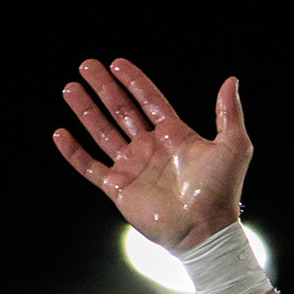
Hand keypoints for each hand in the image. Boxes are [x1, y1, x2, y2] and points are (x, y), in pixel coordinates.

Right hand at [53, 60, 250, 252]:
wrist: (204, 231)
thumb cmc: (221, 192)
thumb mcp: (233, 147)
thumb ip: (229, 113)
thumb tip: (231, 81)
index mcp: (175, 137)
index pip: (150, 101)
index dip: (134, 81)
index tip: (117, 63)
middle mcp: (151, 149)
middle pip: (122, 111)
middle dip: (104, 88)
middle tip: (86, 65)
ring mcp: (133, 168)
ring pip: (102, 132)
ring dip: (85, 110)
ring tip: (70, 87)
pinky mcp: (119, 188)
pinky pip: (90, 166)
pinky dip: (73, 152)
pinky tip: (59, 133)